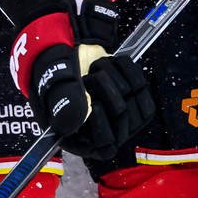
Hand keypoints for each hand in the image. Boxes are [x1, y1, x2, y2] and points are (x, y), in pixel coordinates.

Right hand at [11, 0, 154, 158]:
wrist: (67, 52)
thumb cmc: (54, 72)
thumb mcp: (54, 86)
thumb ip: (66, 103)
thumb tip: (80, 120)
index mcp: (79, 140)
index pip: (105, 146)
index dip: (102, 123)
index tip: (93, 103)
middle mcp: (103, 133)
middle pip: (122, 116)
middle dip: (104, 88)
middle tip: (88, 77)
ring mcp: (121, 117)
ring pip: (134, 98)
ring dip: (113, 75)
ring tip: (96, 70)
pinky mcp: (135, 98)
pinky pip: (143, 86)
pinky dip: (128, 69)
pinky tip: (112, 65)